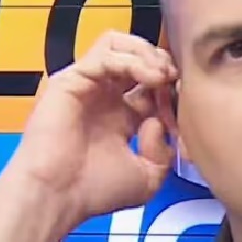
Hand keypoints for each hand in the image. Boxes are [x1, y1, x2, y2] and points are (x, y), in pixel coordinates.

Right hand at [9, 31, 178, 226]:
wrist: (58, 196)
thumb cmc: (92, 192)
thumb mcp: (147, 178)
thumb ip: (163, 151)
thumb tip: (159, 121)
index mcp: (120, 119)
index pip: (152, 86)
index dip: (172, 91)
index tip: (183, 107)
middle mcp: (104, 98)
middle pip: (137, 58)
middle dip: (163, 65)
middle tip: (176, 83)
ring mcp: (88, 87)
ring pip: (120, 45)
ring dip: (148, 55)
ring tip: (163, 75)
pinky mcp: (73, 79)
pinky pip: (107, 51)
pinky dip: (133, 58)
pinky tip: (150, 77)